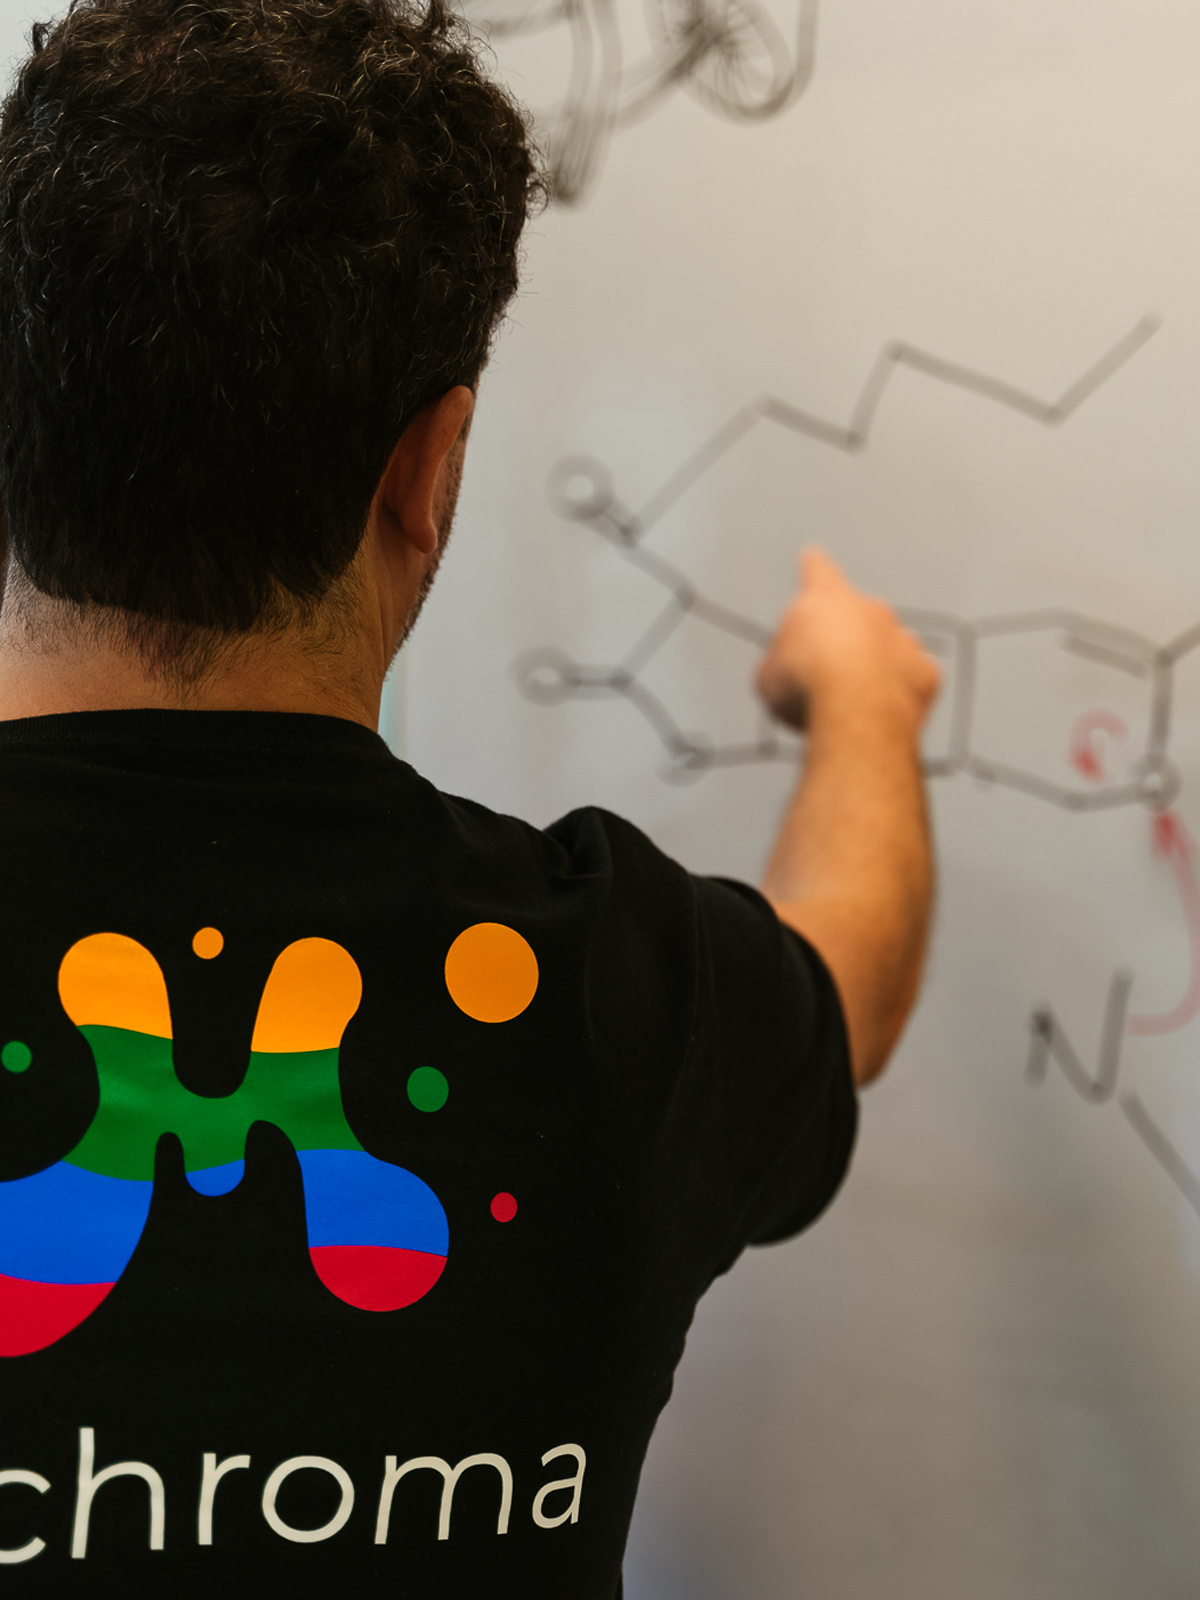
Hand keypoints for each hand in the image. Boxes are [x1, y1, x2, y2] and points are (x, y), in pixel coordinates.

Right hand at [755, 548, 940, 736]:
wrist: (853, 712)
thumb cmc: (810, 685)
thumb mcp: (768, 673)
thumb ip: (781, 660)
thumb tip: (783, 671)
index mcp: (824, 599)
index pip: (817, 570)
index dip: (812, 566)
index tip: (813, 557)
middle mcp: (868, 610)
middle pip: (857, 616)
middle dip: (845, 638)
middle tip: (825, 671)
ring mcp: (901, 638)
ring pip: (889, 645)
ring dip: (875, 663)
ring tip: (852, 695)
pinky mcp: (924, 671)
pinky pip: (912, 677)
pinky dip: (899, 690)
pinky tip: (880, 707)